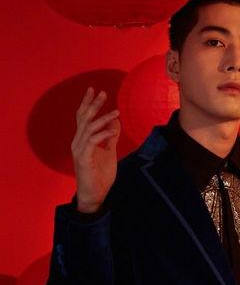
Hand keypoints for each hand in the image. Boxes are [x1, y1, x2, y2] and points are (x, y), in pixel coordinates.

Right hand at [71, 87, 120, 212]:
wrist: (95, 195)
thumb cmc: (100, 175)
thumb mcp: (109, 152)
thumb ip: (110, 137)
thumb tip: (115, 122)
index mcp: (82, 140)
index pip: (83, 117)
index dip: (88, 103)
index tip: (94, 90)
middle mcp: (78, 142)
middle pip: (84, 118)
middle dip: (93, 104)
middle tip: (102, 93)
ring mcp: (79, 150)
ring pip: (89, 128)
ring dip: (103, 119)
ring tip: (116, 112)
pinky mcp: (83, 158)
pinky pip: (91, 141)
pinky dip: (102, 134)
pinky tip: (112, 130)